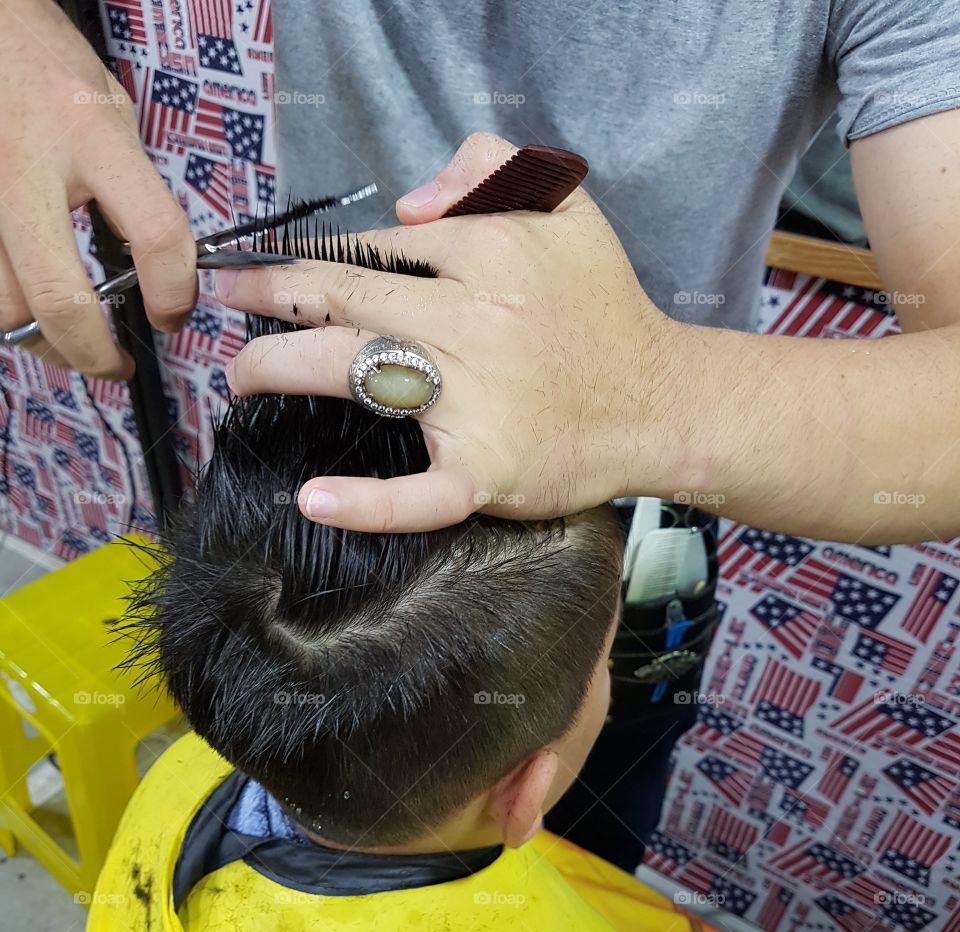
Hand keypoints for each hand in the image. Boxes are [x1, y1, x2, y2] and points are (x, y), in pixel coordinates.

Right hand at [0, 0, 196, 375]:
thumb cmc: (50, 71)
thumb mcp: (112, 116)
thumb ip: (136, 193)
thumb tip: (159, 274)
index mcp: (90, 136)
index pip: (155, 233)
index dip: (175, 292)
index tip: (173, 313)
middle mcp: (26, 166)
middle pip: (58, 297)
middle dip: (93, 353)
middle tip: (115, 365)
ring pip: (7, 307)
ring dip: (46, 345)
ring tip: (75, 347)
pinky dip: (13, 316)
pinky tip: (35, 314)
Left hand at [219, 132, 688, 531]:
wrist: (660, 405)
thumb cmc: (605, 311)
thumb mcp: (566, 206)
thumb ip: (490, 169)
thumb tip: (403, 202)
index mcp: (488, 254)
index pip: (374, 248)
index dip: (314, 258)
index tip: (276, 271)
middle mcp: (470, 322)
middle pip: (341, 302)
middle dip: (270, 298)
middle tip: (230, 304)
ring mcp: (474, 403)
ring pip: (352, 376)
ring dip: (278, 370)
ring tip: (242, 376)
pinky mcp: (484, 471)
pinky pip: (415, 495)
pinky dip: (364, 503)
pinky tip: (314, 500)